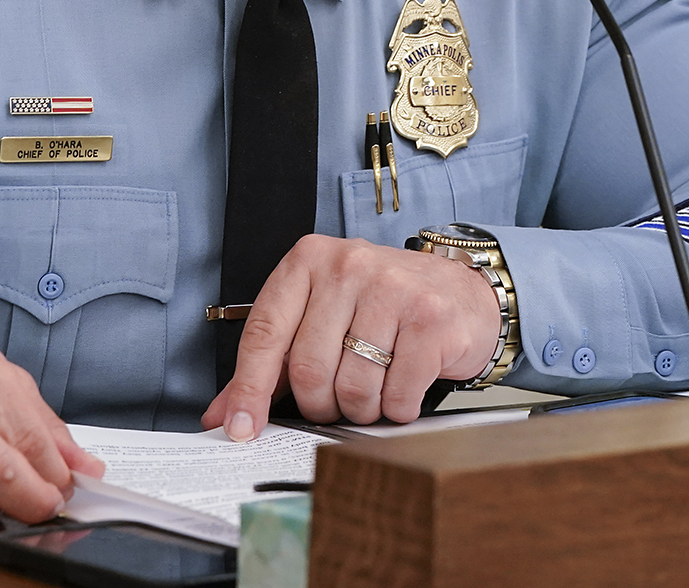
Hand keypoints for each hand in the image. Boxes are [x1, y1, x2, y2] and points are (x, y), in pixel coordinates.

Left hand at [201, 235, 500, 439]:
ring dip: (361, 409)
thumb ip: (271, 363)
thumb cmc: (385, 308)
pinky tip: (404, 388)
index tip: (242, 429)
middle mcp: (349, 265)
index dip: (249, 389)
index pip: (264, 333)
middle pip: (308, 369)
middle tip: (336, 401)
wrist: (463, 296)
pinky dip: (397, 407)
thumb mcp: (322, 319)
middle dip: (320, 405)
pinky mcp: (430, 318)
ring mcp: (392, 288)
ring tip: (375, 391)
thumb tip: (225, 414)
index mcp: (310, 260)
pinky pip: (396, 393)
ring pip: (352, 386)